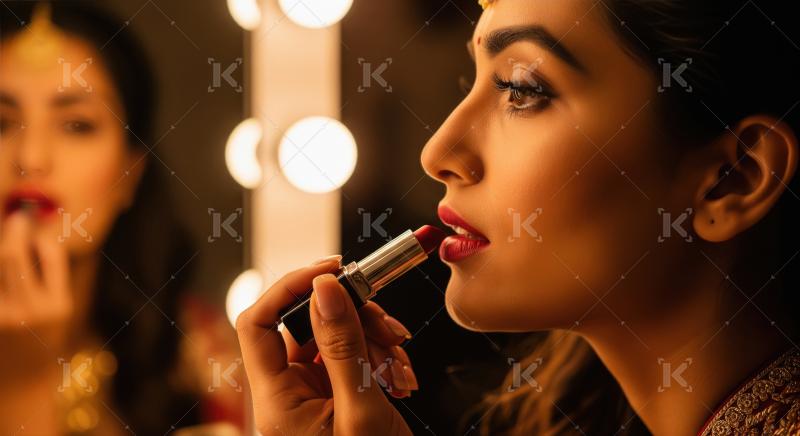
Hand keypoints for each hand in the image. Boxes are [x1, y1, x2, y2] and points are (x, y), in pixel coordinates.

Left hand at [0, 211, 71, 370]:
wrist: (23, 386)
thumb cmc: (43, 342)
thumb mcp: (59, 312)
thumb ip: (53, 279)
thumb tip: (43, 240)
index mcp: (59, 305)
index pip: (52, 256)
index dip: (41, 237)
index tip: (35, 226)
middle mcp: (34, 311)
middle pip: (14, 257)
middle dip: (13, 232)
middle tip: (15, 219)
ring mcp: (7, 319)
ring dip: (2, 249)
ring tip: (6, 242)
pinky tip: (1, 268)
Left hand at [236, 258, 415, 435]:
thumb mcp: (361, 409)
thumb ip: (342, 346)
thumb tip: (324, 287)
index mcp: (276, 401)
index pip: (258, 323)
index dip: (289, 287)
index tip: (332, 271)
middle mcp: (288, 393)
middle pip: (306, 323)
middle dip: (351, 316)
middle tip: (386, 322)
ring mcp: (314, 394)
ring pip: (335, 336)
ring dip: (373, 338)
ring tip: (400, 362)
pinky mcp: (337, 395)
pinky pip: (353, 356)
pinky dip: (380, 356)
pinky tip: (401, 376)